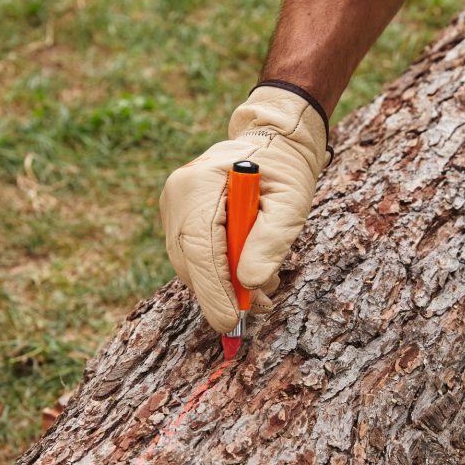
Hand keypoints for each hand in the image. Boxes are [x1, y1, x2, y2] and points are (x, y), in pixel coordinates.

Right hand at [159, 83, 330, 332]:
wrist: (272, 142)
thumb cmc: (285, 171)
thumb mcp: (290, 204)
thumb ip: (270, 242)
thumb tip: (248, 283)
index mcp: (199, 184)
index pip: (198, 247)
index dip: (212, 289)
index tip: (229, 321)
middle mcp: (177, 195)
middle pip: (189, 262)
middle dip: (224, 293)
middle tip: (262, 304)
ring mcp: (174, 208)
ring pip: (191, 266)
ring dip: (226, 285)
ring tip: (265, 283)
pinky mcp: (180, 220)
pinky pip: (194, 258)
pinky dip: (221, 274)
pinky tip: (248, 269)